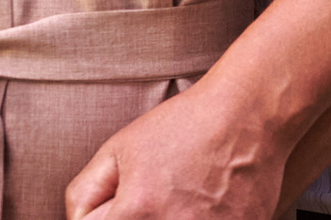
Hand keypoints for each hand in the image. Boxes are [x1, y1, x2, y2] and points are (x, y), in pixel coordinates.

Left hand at [62, 82, 285, 219]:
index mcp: (137, 213)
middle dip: (130, 218)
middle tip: (152, 196)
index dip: (104, 218)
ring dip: (165, 219)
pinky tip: (200, 207)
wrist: (244, 120)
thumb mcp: (117, 151)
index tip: (121, 204)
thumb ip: (85, 195)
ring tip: (179, 199)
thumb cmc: (181, 130)